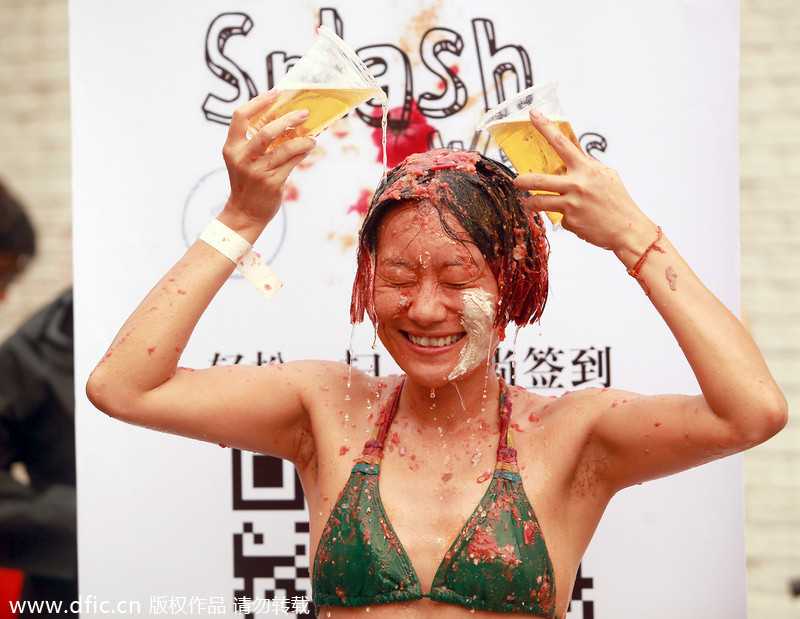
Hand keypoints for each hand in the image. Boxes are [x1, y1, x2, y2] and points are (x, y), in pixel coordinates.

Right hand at [219, 91, 315, 240]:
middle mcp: (242, 158)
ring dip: (302, 139)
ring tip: (312, 136)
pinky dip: (303, 152)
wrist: (245, 212)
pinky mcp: (272, 182)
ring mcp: (257, 171)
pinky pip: (292, 162)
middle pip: (266, 130)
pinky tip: (309, 147)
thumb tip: (284, 120)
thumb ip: (254, 142)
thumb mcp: (242, 160)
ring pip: (285, 148)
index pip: (240, 116)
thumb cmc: (246, 182)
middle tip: (304, 113)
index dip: (258, 102)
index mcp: (231, 148)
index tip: (275, 93)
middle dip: (288, 119)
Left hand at [513, 109, 652, 253]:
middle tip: (516, 181)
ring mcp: (571, 204)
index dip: (544, 126)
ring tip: (533, 202)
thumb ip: (588, 167)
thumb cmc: (618, 201)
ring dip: (532, 202)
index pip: (561, 142)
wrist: (628, 229)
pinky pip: (557, 217)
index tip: (532, 114)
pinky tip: (577, 220)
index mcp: (586, 168)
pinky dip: (563, 217)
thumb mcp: (607, 176)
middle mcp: (577, 184)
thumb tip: (574, 160)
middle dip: (522, 180)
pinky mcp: (569, 221)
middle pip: (538, 180)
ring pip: (538, 201)